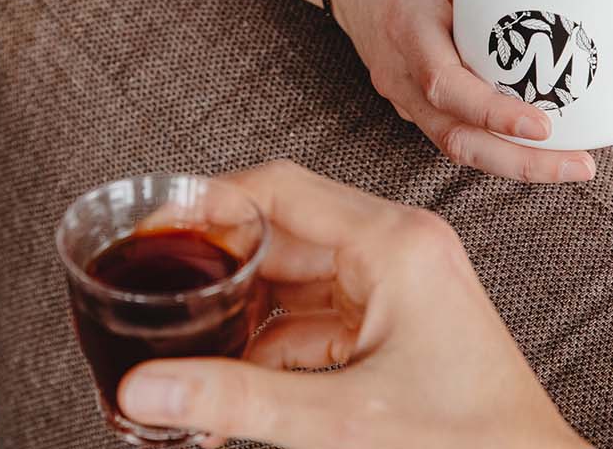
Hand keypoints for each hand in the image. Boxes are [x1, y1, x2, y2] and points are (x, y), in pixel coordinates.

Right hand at [117, 161, 590, 448]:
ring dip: (244, 315)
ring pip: (295, 278)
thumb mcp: (340, 422)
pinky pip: (318, 315)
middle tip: (156, 296)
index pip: (279, 189)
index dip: (207, 204)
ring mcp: (401, 282)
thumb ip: (235, 401)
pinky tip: (234, 384)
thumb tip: (144, 389)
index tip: (152, 227)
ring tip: (186, 351)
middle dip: (219, 269)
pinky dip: (275, 346)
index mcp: (395, 243)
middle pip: (282, 232)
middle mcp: (399, 246)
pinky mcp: (398, 319)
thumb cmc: (468, 441)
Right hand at [329, 0, 595, 181]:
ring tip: (569, 165)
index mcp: (409, 26)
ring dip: (512, 163)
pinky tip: (535, 148)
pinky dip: (493, 146)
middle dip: (519, 162)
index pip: (446, 85)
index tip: (543, 126)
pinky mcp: (410, 103)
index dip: (494, 113)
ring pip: (455, 144)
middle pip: (455, 136)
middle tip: (579, 166)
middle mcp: (399, 71)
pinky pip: (452, 133)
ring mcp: (400, 93)